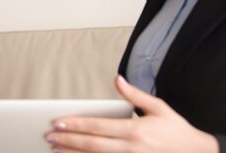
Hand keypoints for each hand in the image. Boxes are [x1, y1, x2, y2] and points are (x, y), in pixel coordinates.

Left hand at [45, 76, 218, 152]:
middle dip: (67, 140)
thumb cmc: (177, 132)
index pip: (98, 127)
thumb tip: (118, 79)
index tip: (57, 122)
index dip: (75, 124)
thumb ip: (135, 95)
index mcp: (135, 130)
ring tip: (55, 149)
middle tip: (48, 136)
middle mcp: (131, 148)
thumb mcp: (159, 108)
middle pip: (91, 145)